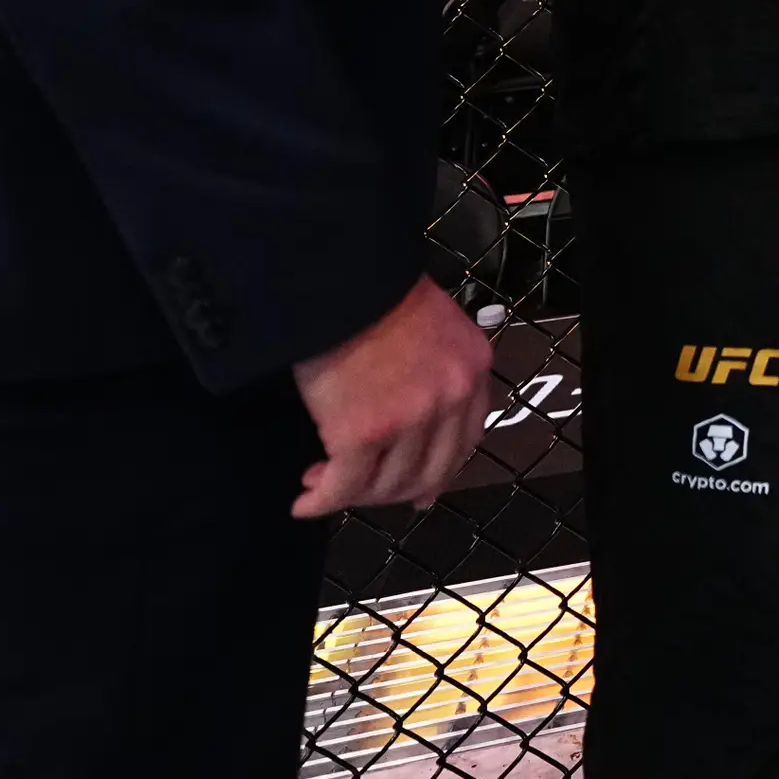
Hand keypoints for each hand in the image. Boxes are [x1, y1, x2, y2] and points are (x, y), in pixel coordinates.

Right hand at [290, 276, 495, 517]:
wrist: (341, 276)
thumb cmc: (373, 292)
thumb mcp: (431, 325)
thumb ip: (435, 368)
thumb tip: (415, 423)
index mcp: (473, 367)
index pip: (465, 440)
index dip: (437, 472)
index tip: (417, 492)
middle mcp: (452, 396)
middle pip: (428, 471)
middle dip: (390, 490)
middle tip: (358, 489)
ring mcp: (412, 417)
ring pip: (386, 484)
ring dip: (352, 493)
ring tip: (320, 483)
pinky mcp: (364, 432)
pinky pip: (344, 486)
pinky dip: (322, 501)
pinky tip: (305, 502)